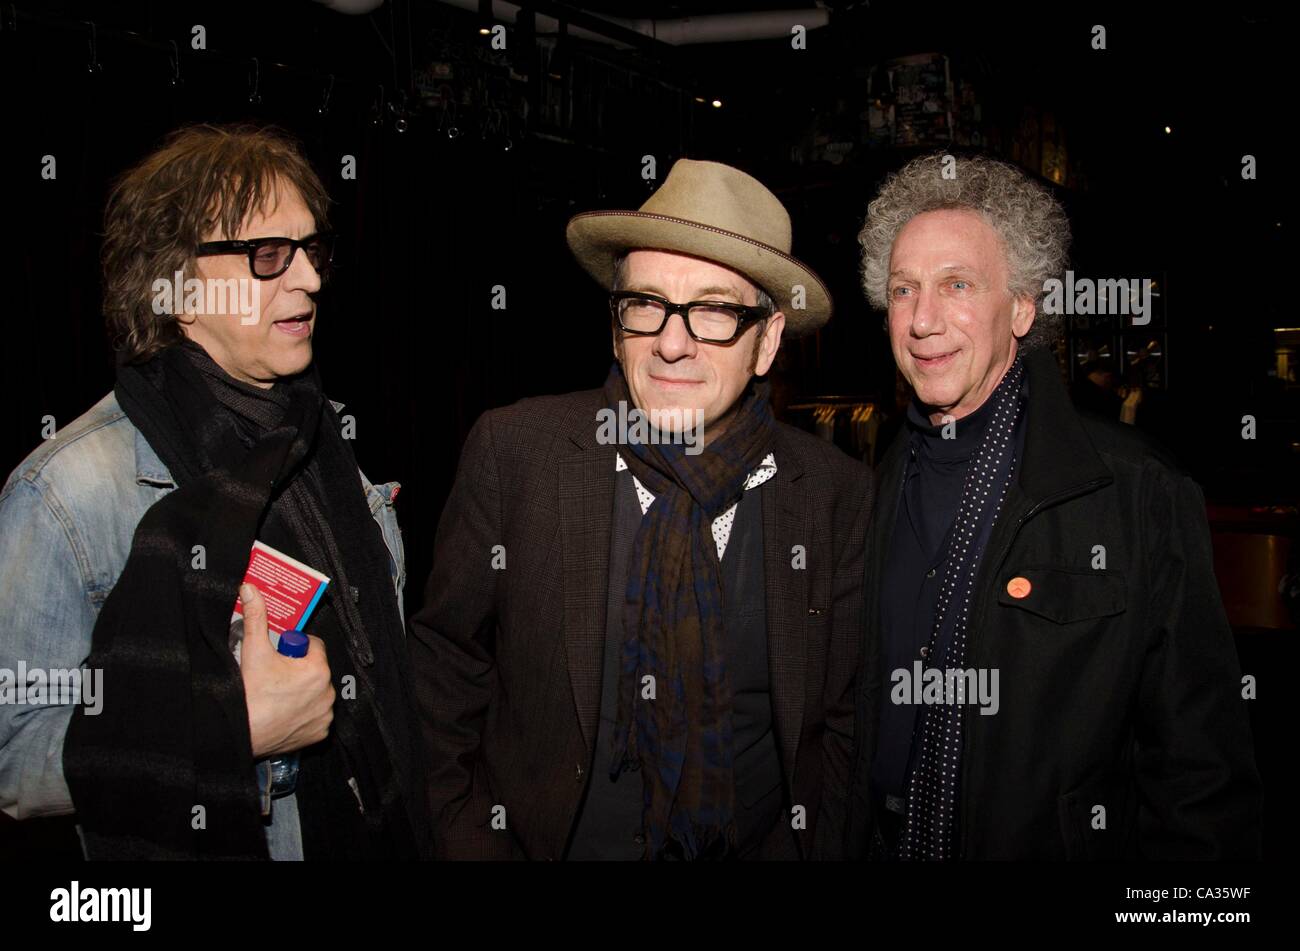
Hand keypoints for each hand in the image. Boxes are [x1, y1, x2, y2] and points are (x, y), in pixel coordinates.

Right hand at [238, 583, 334, 757]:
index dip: (296, 647)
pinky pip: (317, 717)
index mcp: (318, 668)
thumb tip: (251, 590)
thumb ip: (255, 616)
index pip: (314, 646)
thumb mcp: (253, 650)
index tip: (282, 653)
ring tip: (280, 694)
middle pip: (316, 670)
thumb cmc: (249, 694)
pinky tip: (287, 711)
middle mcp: (327, 692)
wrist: (240, 732)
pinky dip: (306, 714)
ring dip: (304, 691)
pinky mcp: (319, 733)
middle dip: (300, 669)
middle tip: (277, 674)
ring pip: (317, 693)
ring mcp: (325, 714)